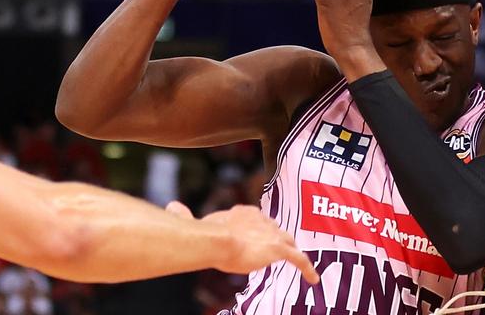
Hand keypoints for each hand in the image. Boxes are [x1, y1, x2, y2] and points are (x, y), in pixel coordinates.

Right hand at [166, 201, 317, 282]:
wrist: (217, 241)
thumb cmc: (204, 235)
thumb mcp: (194, 224)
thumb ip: (184, 215)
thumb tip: (170, 206)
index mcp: (244, 212)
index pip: (257, 219)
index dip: (259, 228)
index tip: (257, 236)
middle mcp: (262, 219)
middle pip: (276, 228)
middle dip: (278, 237)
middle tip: (280, 249)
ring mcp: (272, 234)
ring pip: (289, 241)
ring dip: (293, 250)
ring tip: (300, 262)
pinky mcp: (279, 249)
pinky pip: (299, 258)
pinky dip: (307, 268)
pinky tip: (313, 279)